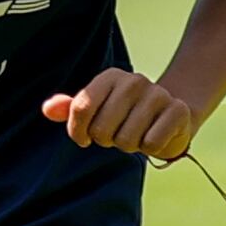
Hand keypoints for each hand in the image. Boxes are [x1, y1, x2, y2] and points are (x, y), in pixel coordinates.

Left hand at [42, 68, 197, 160]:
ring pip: (126, 140)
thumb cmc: (124, 115)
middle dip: (107, 140)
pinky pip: (152, 144)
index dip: (77, 131)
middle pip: (101, 130)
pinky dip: (152, 148)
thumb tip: (47, 109)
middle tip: (118, 133)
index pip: (80, 107)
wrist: (169, 115)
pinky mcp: (178, 110)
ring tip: (137, 134)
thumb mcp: (95, 109)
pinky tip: (155, 136)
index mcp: (109, 77)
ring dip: (130, 145)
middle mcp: (134, 81)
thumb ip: (70, 108)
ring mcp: (158, 94)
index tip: (83, 139)